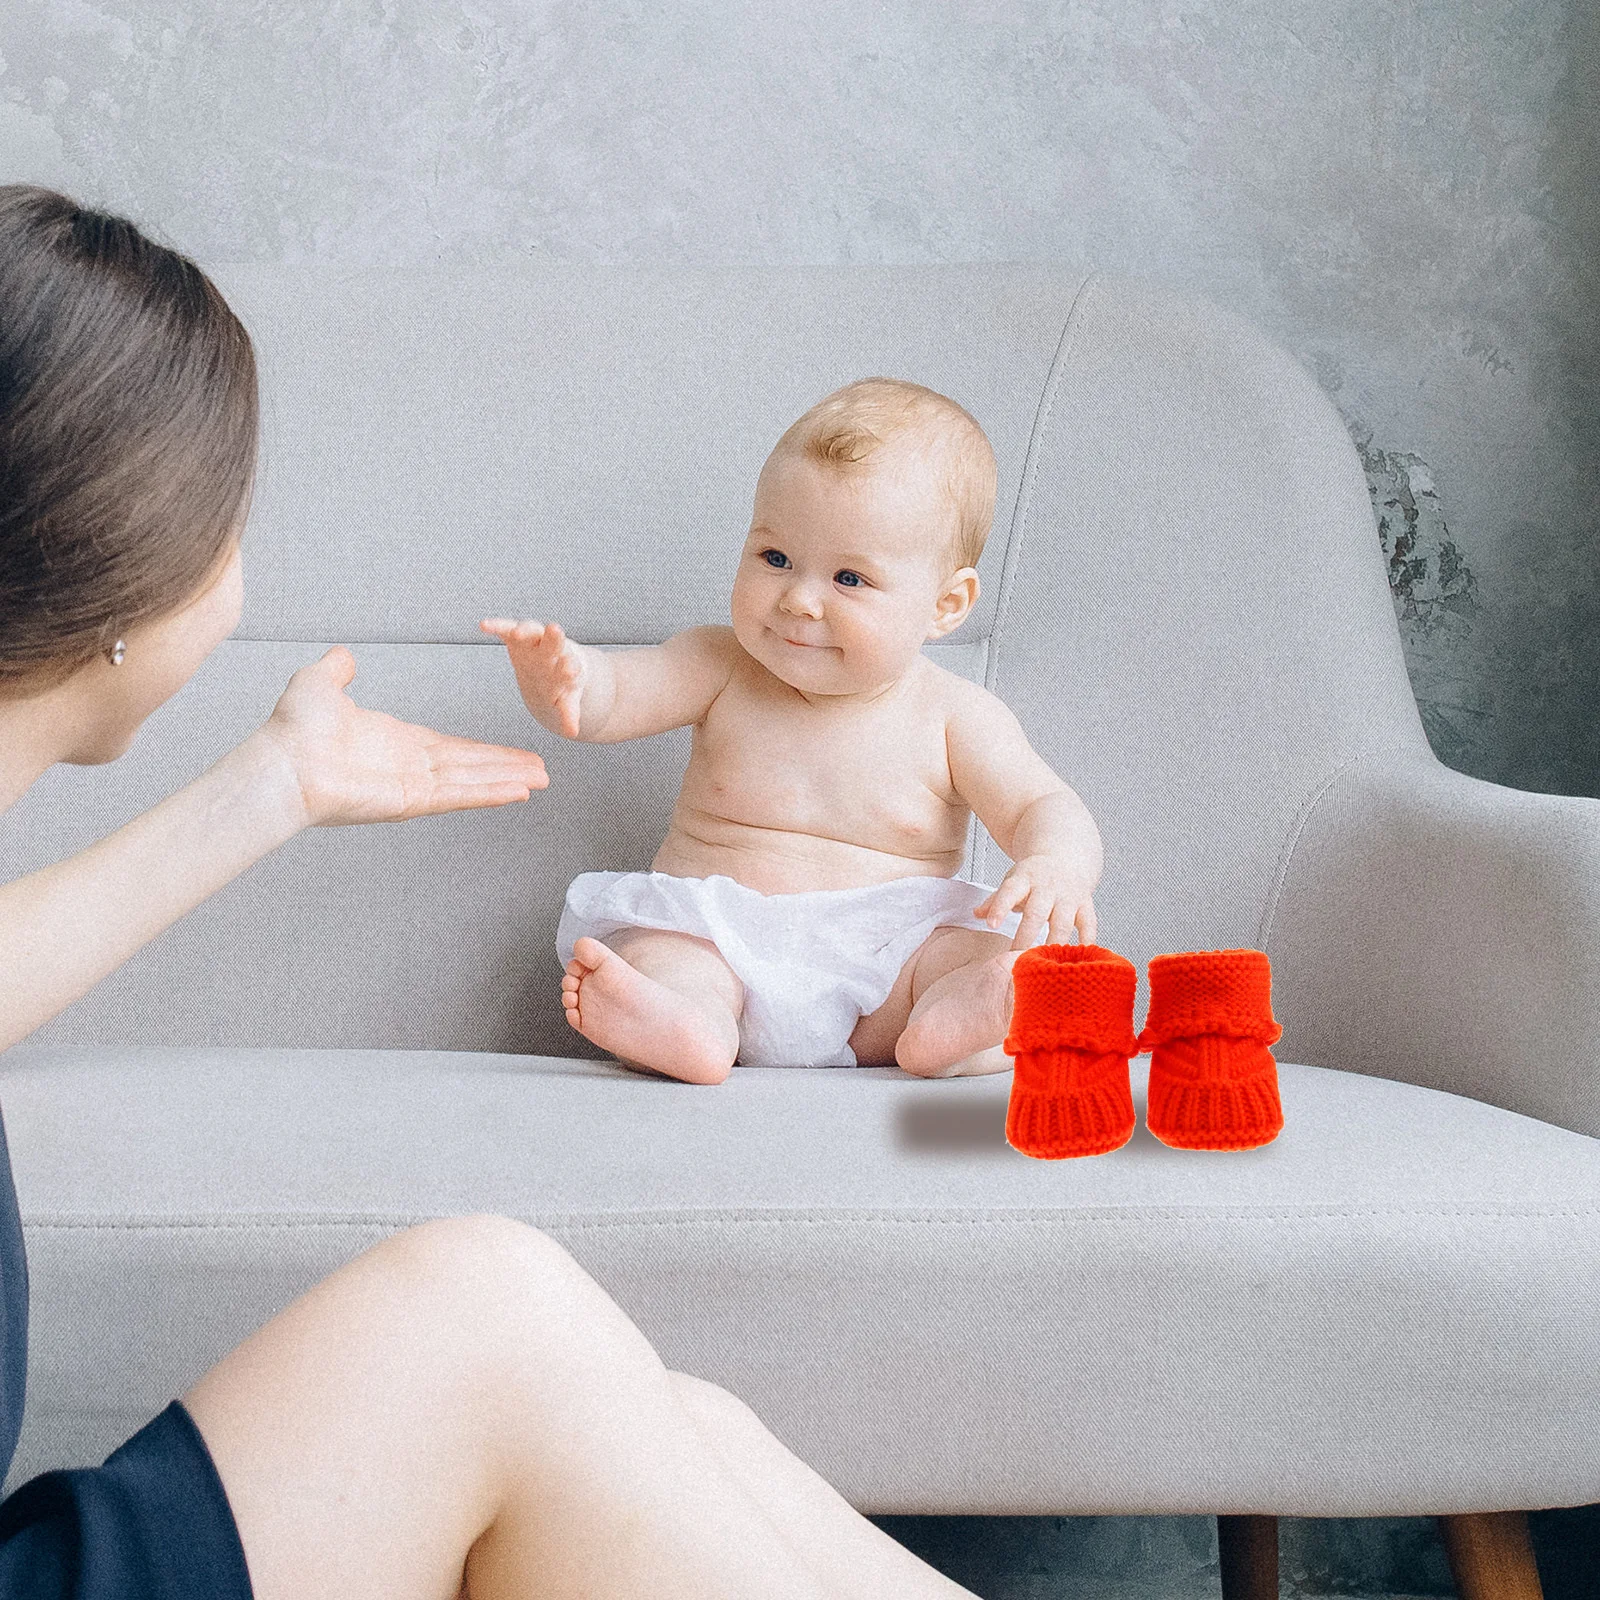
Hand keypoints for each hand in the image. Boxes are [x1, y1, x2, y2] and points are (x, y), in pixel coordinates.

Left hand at [255, 646, 548, 827]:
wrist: (281, 762)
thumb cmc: (293, 729)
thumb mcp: (319, 684)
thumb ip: (338, 670)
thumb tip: (345, 655)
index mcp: (394, 743)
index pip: (451, 748)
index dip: (484, 751)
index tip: (512, 754)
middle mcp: (408, 766)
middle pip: (471, 766)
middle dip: (507, 767)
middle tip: (541, 770)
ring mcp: (412, 785)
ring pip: (472, 780)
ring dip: (507, 779)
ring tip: (541, 780)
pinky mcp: (412, 800)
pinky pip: (459, 794)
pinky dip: (490, 792)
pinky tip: (518, 791)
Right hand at [480, 616, 585, 737]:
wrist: (553, 670)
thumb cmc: (561, 687)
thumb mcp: (565, 700)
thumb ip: (567, 713)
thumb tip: (572, 732)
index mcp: (566, 667)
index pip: (568, 668)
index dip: (569, 669)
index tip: (572, 669)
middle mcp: (552, 651)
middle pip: (554, 644)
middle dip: (554, 639)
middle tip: (555, 630)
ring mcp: (535, 641)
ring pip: (532, 631)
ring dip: (524, 630)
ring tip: (516, 632)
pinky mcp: (517, 636)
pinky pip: (506, 628)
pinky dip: (496, 626)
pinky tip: (483, 626)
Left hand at [973, 855, 1097, 948]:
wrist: (1066, 858)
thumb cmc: (1035, 875)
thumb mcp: (1013, 880)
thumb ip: (996, 899)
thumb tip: (977, 914)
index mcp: (1024, 879)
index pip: (1010, 892)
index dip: (1000, 907)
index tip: (992, 924)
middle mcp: (1047, 887)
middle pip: (1036, 913)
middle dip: (1026, 936)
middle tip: (1016, 958)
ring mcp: (1068, 896)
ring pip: (1062, 922)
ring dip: (1054, 944)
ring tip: (1045, 963)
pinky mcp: (1085, 904)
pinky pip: (1088, 924)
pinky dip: (1086, 941)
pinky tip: (1079, 958)